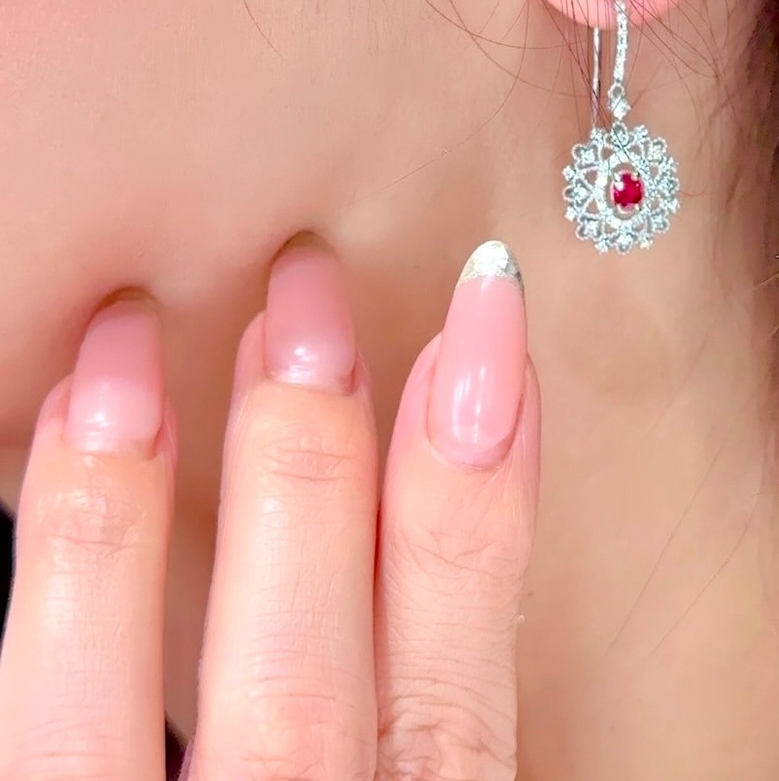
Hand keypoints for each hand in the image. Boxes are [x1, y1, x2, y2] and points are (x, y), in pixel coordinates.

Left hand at [0, 238, 538, 779]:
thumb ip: (443, 703)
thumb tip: (473, 487)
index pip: (458, 689)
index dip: (481, 498)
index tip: (490, 315)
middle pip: (301, 686)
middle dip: (308, 469)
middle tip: (307, 291)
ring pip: (111, 717)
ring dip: (119, 517)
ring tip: (126, 343)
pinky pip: (29, 729)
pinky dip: (42, 592)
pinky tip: (60, 442)